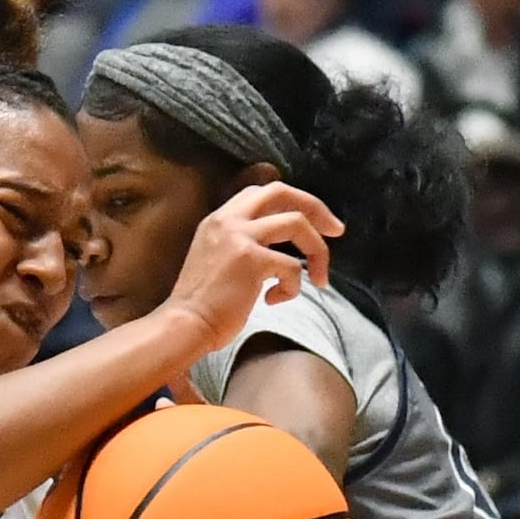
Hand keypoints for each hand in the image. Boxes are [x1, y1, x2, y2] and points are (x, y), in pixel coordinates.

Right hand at [162, 182, 342, 352]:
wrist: (183, 326)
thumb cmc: (201, 305)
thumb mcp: (215, 260)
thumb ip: (240, 245)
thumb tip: (279, 250)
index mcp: (217, 220)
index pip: (260, 193)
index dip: (291, 202)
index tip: (311, 222)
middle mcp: (227, 220)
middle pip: (282, 192)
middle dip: (316, 208)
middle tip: (335, 230)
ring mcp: (238, 237)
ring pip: (297, 224)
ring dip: (317, 251)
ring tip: (320, 279)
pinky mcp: (251, 260)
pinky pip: (292, 266)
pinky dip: (293, 287)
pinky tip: (274, 300)